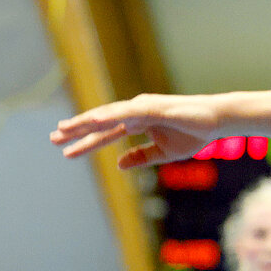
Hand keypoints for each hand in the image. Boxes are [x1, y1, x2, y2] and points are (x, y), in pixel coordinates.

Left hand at [50, 93, 223, 167]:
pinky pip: (127, 113)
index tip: (66, 151)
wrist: (217, 122)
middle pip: (101, 122)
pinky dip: (109, 116)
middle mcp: (135, 112)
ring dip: (86, 122)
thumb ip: (142, 157)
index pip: (106, 134)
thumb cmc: (194, 134)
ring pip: (109, 116)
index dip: (86, 142)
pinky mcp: (152, 107)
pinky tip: (94, 121)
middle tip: (53, 138)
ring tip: (65, 129)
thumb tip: (118, 164)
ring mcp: (143, 107)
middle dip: (77, 130)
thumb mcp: (164, 153)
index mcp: (137, 123)